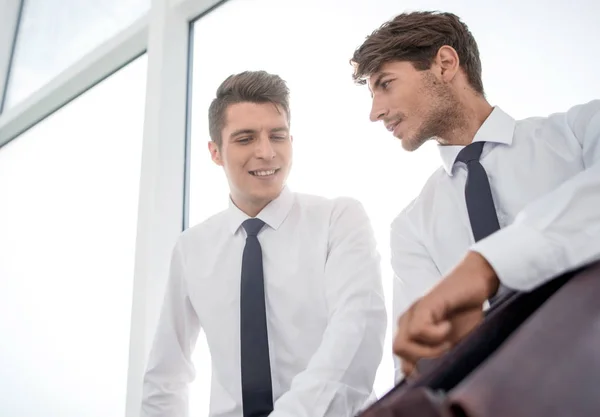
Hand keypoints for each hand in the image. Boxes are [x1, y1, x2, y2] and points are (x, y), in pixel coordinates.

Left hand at [393, 251, 499, 376]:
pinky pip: (417, 330)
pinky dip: (436, 335)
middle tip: (446, 354)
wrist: (476, 283)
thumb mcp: (455, 343)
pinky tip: (449, 327)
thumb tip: (432, 379)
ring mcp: (413, 312)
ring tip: (448, 342)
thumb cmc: (466, 313)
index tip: (442, 367)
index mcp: (411, 332)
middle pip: (398, 354)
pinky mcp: (424, 304)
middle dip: (422, 363)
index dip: (420, 371)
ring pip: (402, 345)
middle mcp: (407, 322)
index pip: (403, 361)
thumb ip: (440, 358)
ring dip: (428, 352)